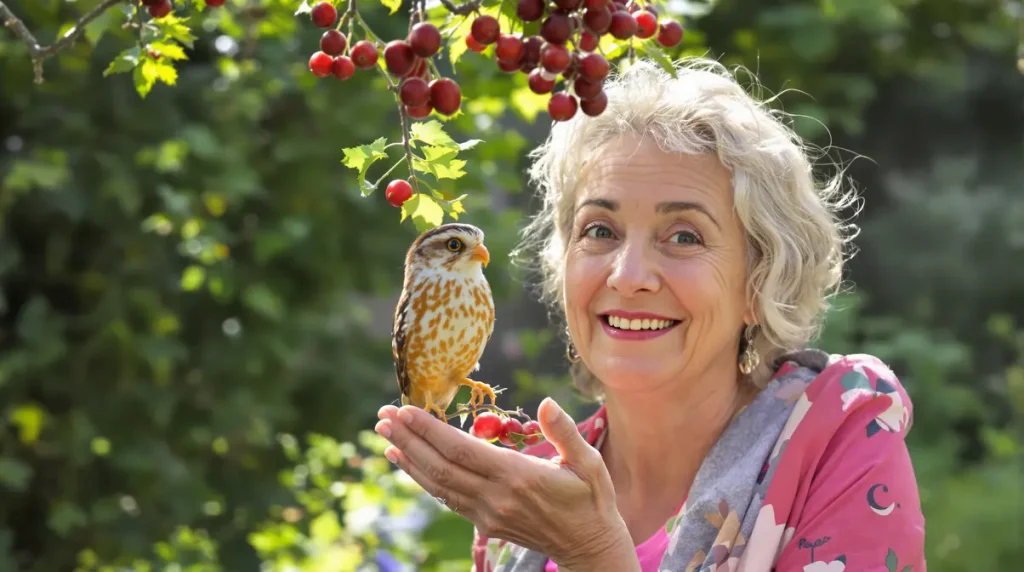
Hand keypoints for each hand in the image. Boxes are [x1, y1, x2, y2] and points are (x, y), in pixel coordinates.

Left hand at [374, 397, 634, 569]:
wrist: (589, 548)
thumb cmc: (592, 500)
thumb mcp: (589, 463)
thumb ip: (565, 432)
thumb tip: (548, 402)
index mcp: (518, 476)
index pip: (462, 451)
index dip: (430, 431)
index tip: (406, 410)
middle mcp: (496, 497)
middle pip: (441, 466)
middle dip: (409, 440)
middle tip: (383, 416)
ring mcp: (487, 513)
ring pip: (438, 484)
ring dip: (409, 459)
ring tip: (385, 436)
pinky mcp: (485, 523)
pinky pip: (446, 498)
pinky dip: (422, 479)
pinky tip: (407, 463)